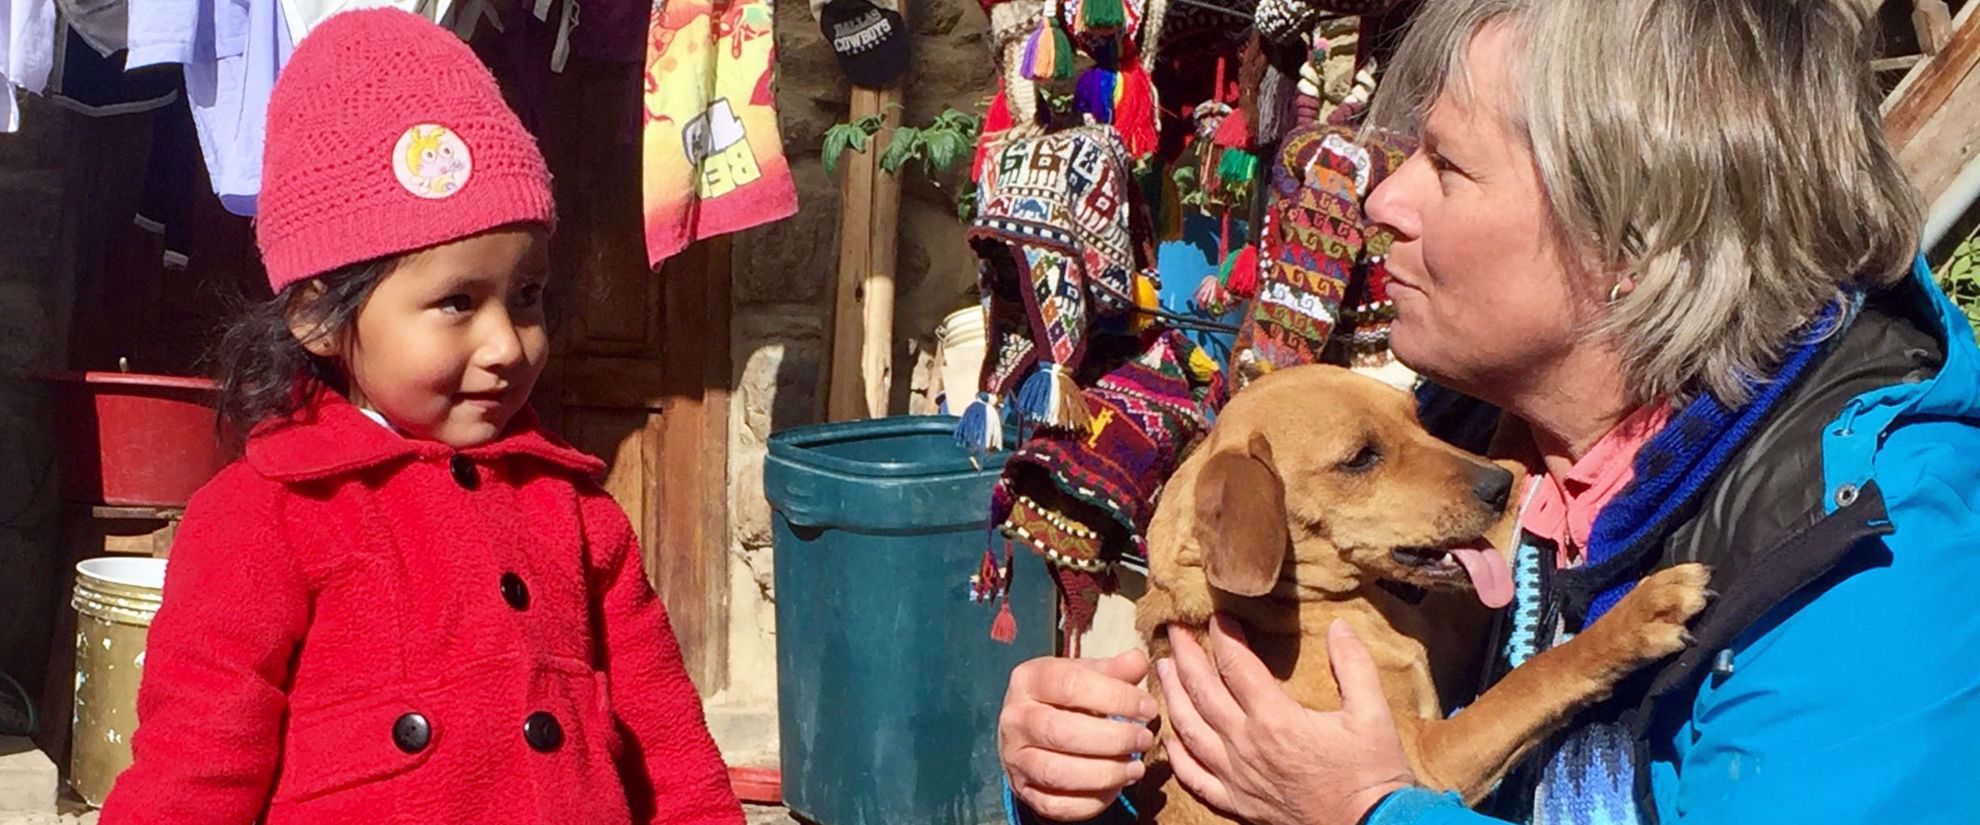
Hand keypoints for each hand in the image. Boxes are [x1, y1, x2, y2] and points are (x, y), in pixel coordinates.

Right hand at [999, 650, 1159, 821]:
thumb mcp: (1086, 675)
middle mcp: (1015, 719)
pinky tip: (1115, 788)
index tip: (1147, 707)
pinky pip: (1056, 804)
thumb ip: (1114, 670)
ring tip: (1135, 767)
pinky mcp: (1023, 791)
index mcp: (1028, 680)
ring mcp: (1015, 758)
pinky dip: (1091, 801)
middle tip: (1144, 739)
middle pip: (1062, 732)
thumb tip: (1139, 661)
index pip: (1069, 685)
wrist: (1027, 730)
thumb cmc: (1064, 698)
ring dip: (1105, 773)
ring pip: (1058, 772)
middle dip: (1113, 739)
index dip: (1115, 697)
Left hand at [1156, 617, 1415, 824]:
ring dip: (1172, 696)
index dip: (1223, 636)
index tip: (1216, 615)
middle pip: (1202, 692)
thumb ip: (1354, 665)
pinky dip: (1177, 754)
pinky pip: (1194, 777)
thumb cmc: (1373, 773)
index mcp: (1275, 719)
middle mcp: (1246, 745)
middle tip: (1172, 630)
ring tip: (1161, 670)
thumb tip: (1339, 625)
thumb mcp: (1373, 713)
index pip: (1236, 665)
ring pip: (1189, 730)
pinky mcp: (1236, 802)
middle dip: (1184, 656)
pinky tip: (1170, 737)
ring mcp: (1236, 776)